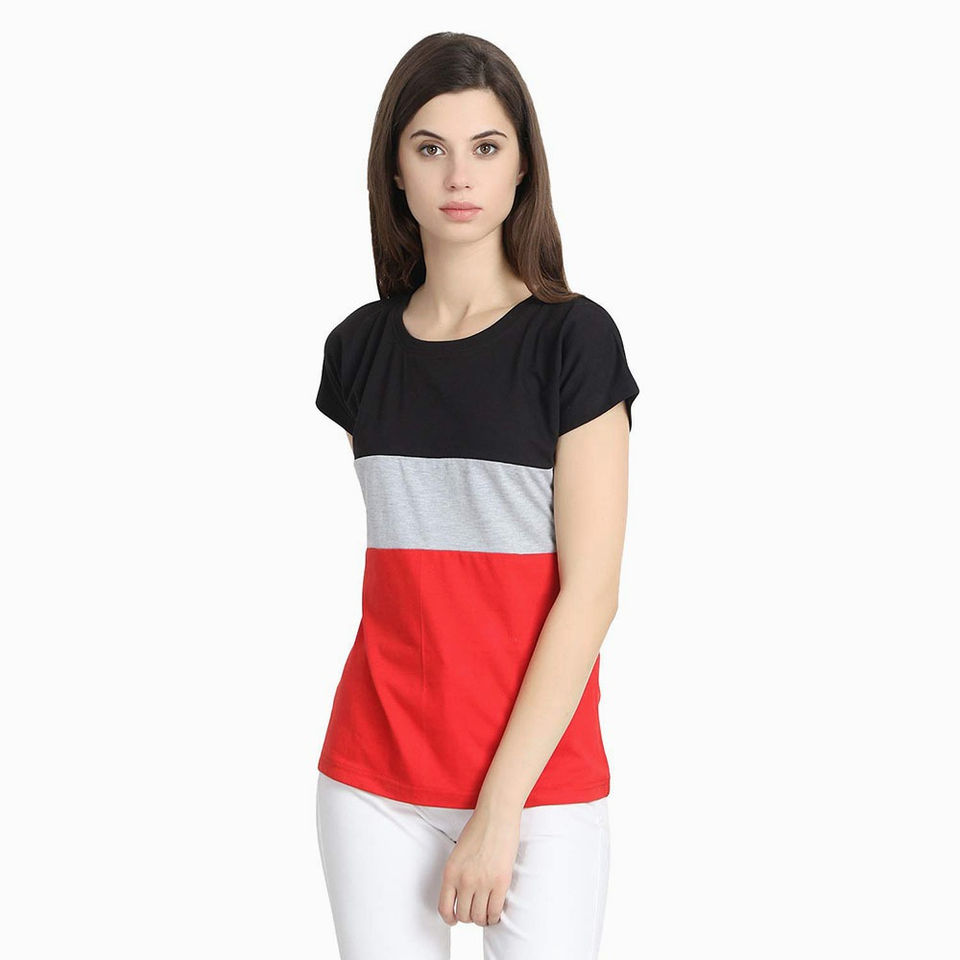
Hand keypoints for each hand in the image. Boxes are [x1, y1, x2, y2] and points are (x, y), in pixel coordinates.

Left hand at [437, 804, 520, 925]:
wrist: (497, 816)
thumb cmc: (478, 830)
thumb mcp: (457, 854)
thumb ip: (456, 875)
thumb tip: (460, 897)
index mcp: (450, 872)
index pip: (444, 908)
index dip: (450, 918)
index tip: (455, 919)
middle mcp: (464, 880)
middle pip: (464, 915)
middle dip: (469, 917)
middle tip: (475, 912)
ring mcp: (483, 882)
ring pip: (479, 917)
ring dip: (483, 919)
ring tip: (486, 914)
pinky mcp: (501, 882)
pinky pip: (495, 911)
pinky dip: (495, 917)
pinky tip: (495, 912)